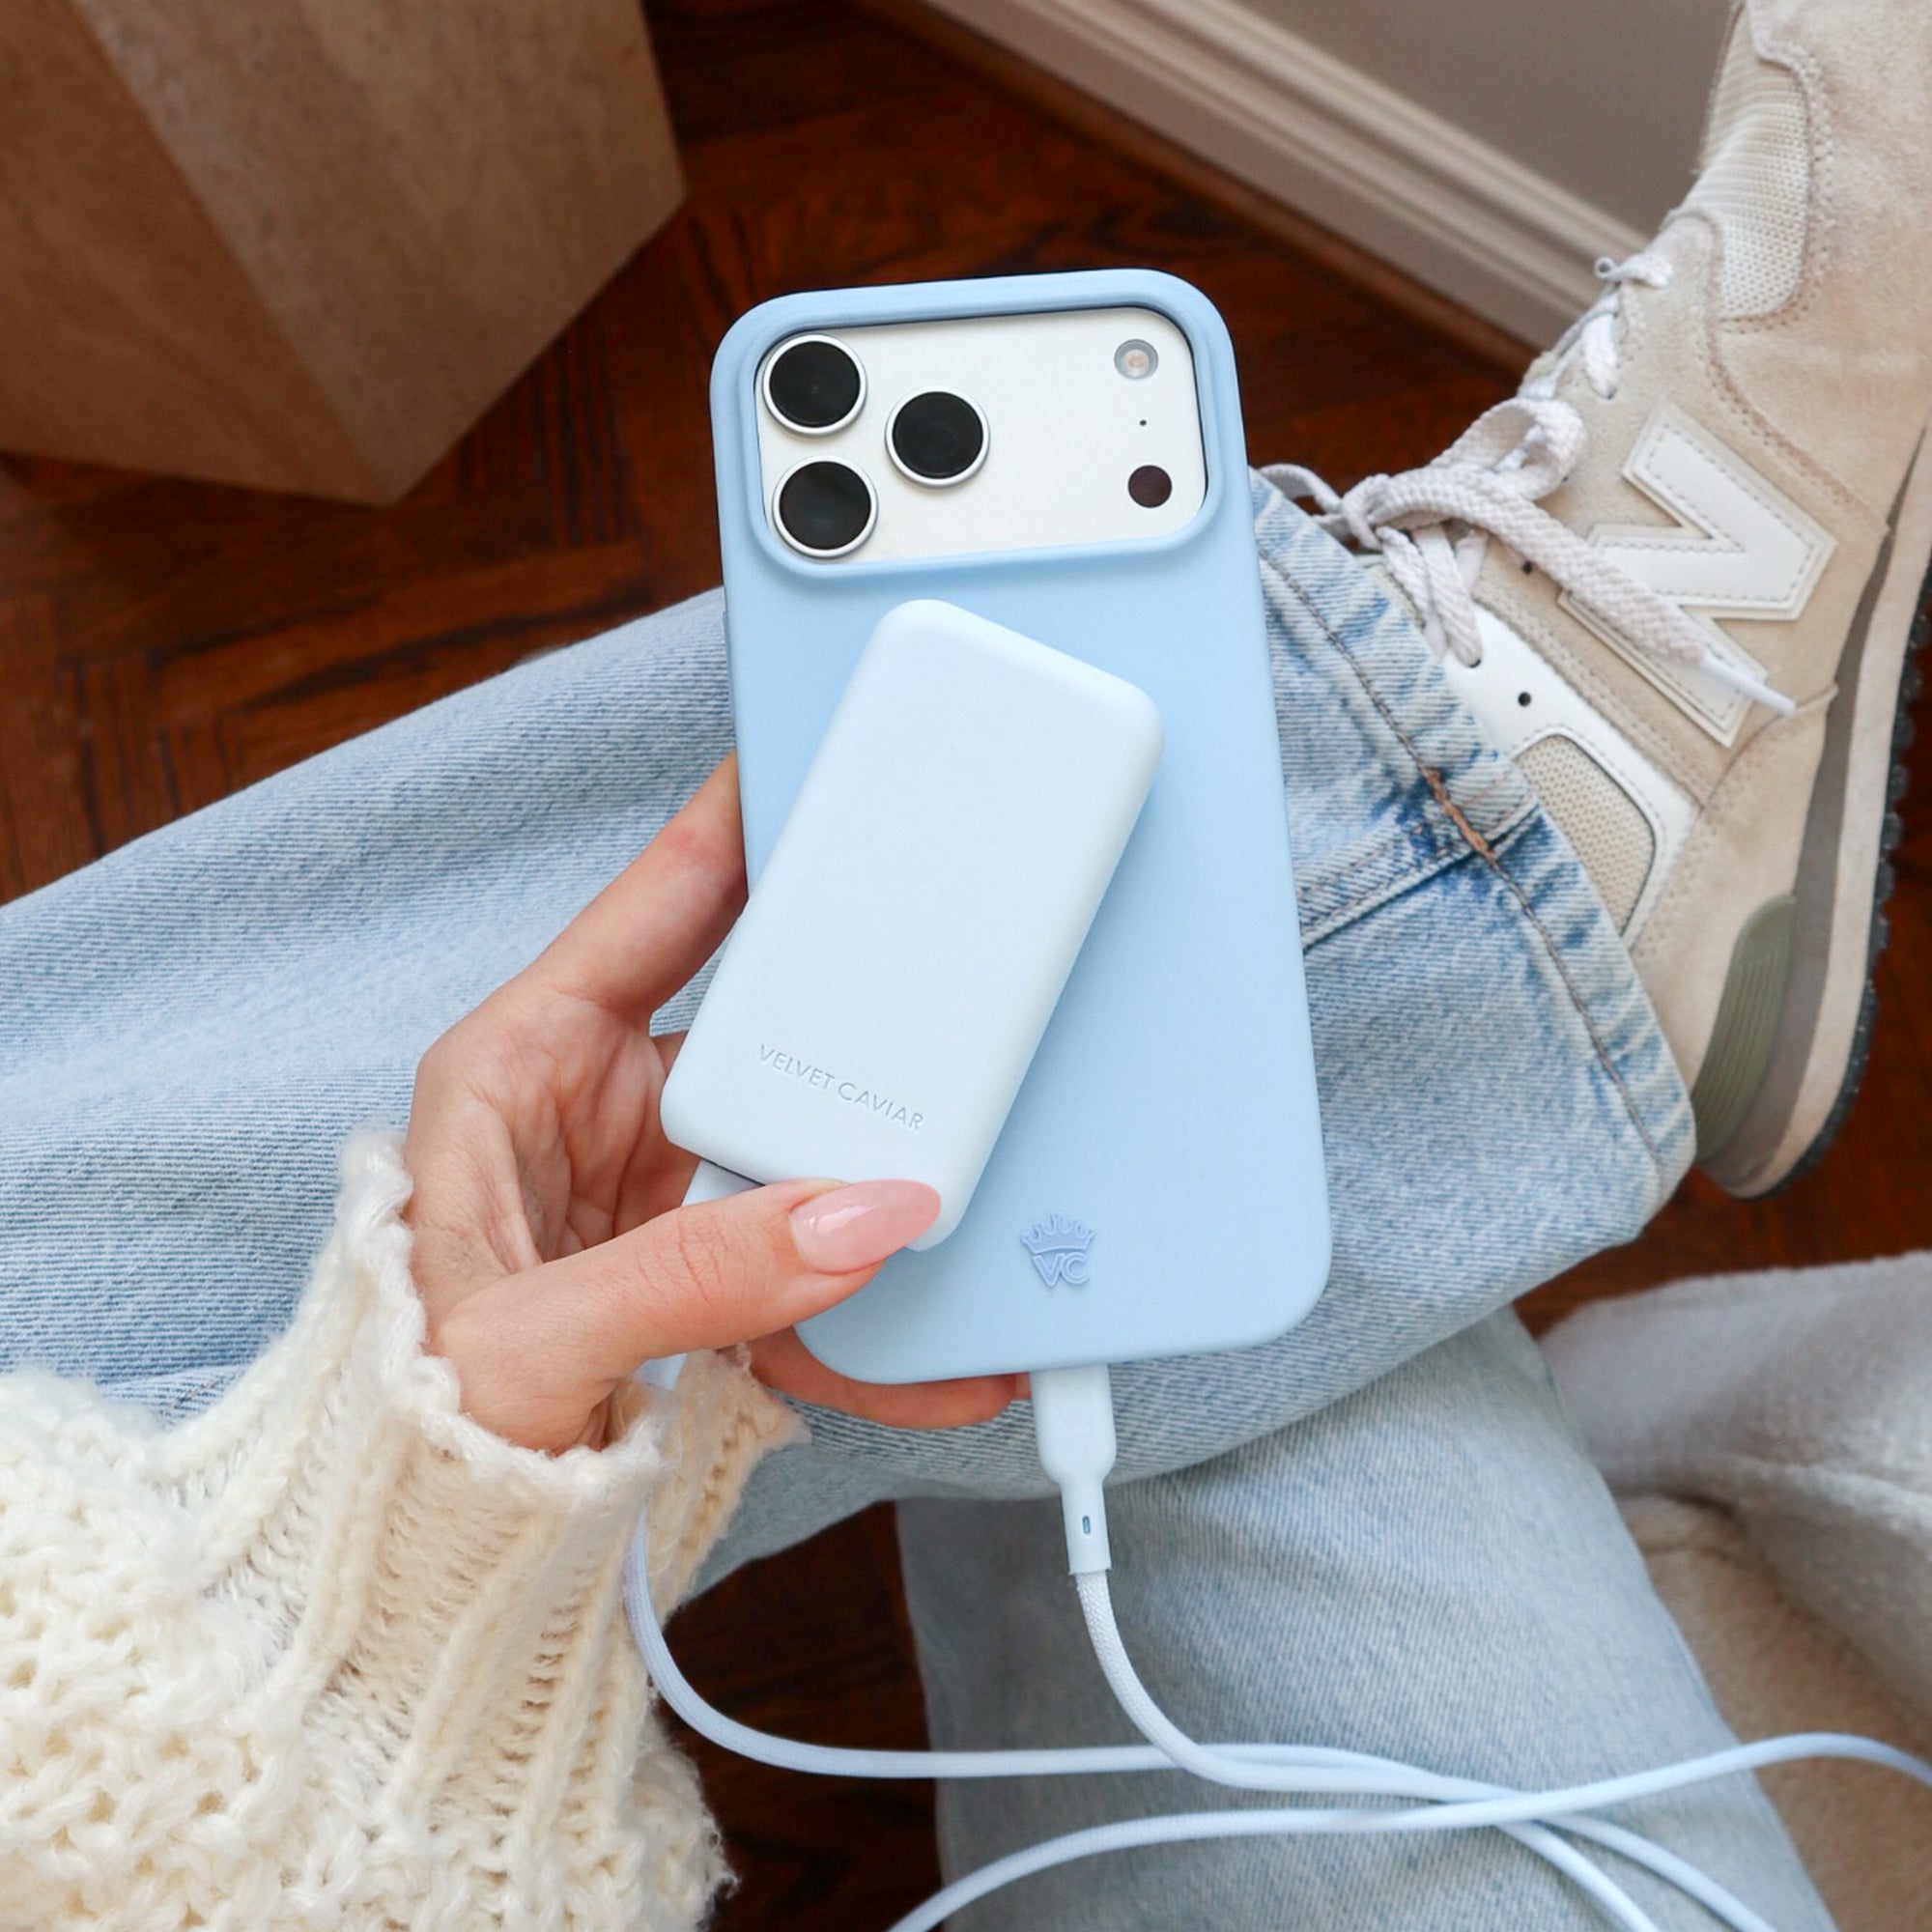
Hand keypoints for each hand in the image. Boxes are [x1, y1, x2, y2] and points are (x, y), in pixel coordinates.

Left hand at [404, 757, 1022, 1452]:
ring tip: (980, 1198)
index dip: (745, 826)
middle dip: (862, 1032)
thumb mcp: (529, 1337)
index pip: (656, 906)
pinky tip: (943, 1350)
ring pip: (809, 1152)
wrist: (409, 1557)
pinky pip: (816, 1274)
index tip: (837, 767)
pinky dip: (882, 1317)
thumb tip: (858, 1217)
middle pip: (768, 1029)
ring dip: (892, 1189)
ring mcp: (665, 1197)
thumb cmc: (402, 1415)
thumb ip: (693, 1276)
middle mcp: (604, 1112)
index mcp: (525, 1064)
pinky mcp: (708, 1279)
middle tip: (960, 1013)